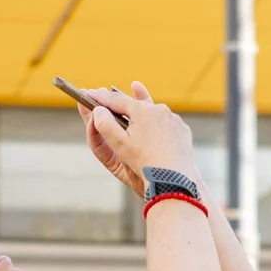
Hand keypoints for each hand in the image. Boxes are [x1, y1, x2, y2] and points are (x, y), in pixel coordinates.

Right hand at [82, 83, 198, 195]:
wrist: (175, 177)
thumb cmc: (145, 162)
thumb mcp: (119, 144)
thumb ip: (105, 124)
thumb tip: (98, 110)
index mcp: (141, 110)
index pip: (115, 100)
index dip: (100, 97)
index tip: (89, 94)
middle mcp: (158, 109)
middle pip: (134, 104)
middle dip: (120, 102)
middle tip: (107, 96)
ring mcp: (172, 118)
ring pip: (152, 112)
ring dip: (141, 111)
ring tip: (134, 101)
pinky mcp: (182, 129)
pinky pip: (166, 123)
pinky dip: (158, 124)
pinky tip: (154, 128)